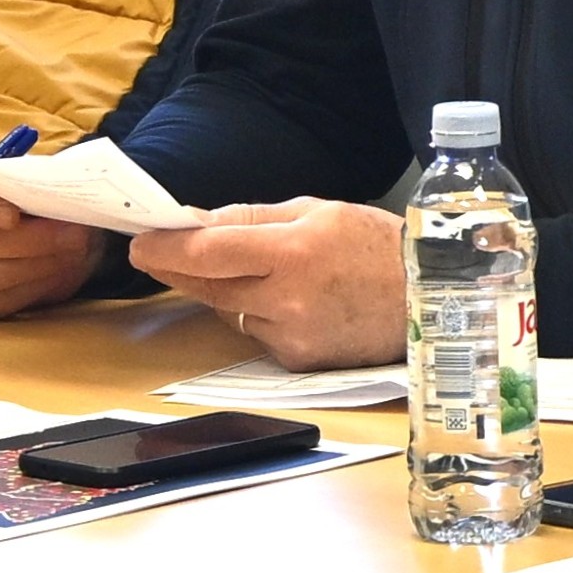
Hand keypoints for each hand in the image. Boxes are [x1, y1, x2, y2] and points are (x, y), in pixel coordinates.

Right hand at [0, 158, 95, 321]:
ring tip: (73, 251)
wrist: (51, 225)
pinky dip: (31, 287)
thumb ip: (30, 182)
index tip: (12, 215)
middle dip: (28, 241)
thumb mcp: (36, 176)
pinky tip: (58, 270)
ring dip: (36, 266)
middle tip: (73, 234)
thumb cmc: (36, 194)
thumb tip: (46, 197)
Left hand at [128, 196, 409, 369]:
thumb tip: (195, 222)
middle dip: (177, 267)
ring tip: (254, 269)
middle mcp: (287, 298)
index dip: (166, 248)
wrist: (432, 297)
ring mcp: (292, 334)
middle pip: (208, 284)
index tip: (139, 241)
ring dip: (225, 290)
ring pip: (230, 310)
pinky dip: (260, 315)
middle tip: (154, 252)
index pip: (208, 251)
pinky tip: (292, 300)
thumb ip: (251, 219)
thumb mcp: (318, 211)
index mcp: (293, 250)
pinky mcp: (298, 360)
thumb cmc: (380, 246)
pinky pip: (257, 333)